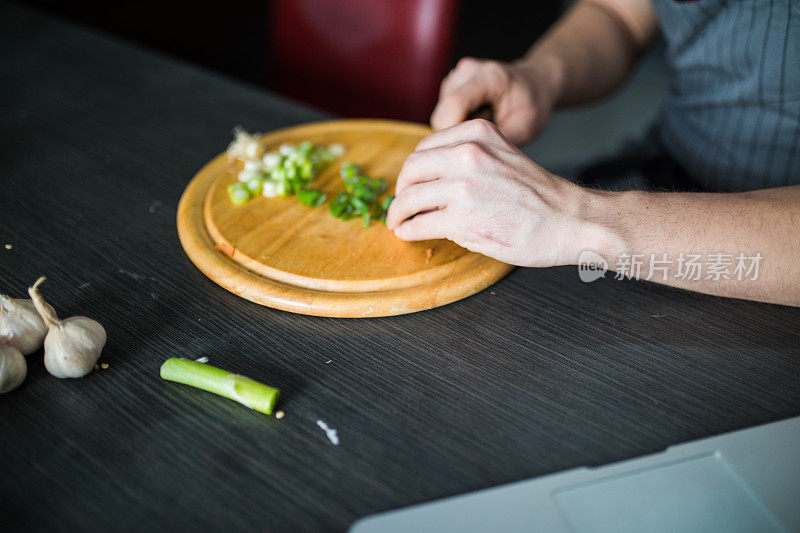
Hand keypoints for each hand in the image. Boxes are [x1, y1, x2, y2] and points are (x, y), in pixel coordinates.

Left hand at [386, 119, 590, 266]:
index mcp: (476, 134)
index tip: (411, 183)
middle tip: (400, 204)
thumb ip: (468, 159)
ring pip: (409, 198)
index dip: (413, 169)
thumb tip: (429, 181)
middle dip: (400, 189)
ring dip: (398, 213)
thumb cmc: (539, 195)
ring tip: (398, 222)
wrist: (568, 220)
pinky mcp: (461, 220)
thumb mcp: (502, 156)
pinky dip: (408, 230)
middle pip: (411, 169)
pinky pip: (419, 224)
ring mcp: (462, 187)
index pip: (425, 147)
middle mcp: (466, 154)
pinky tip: (409, 233)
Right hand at [430, 57, 560, 144]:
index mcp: (490, 76)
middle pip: (442, 112)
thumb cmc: (532, 106)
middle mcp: (469, 70)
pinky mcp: (451, 82)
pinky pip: (442, 112)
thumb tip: (469, 161)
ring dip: (455, 129)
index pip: (455, 103)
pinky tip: (474, 120)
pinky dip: (455, 122)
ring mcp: (458, 74)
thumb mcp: (524, 129)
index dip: (452, 132)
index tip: (461, 153)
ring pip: (439, 115)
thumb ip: (496, 141)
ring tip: (481, 128)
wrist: (534, 86)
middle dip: (455, 135)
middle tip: (480, 141)